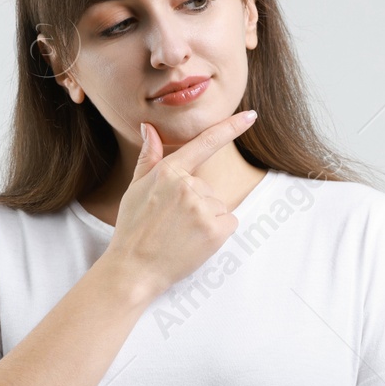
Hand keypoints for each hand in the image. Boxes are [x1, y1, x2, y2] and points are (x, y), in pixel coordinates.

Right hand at [101, 110, 259, 300]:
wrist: (133, 269)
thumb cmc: (132, 229)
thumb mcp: (135, 188)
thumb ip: (149, 157)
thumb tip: (149, 128)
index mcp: (169, 171)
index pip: (205, 143)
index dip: (231, 128)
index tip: (251, 116)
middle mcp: (187, 186)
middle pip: (208, 188)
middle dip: (195, 203)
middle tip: (171, 223)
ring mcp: (202, 208)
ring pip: (218, 206)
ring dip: (205, 220)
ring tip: (179, 234)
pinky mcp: (215, 231)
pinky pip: (229, 222)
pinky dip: (218, 233)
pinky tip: (195, 241)